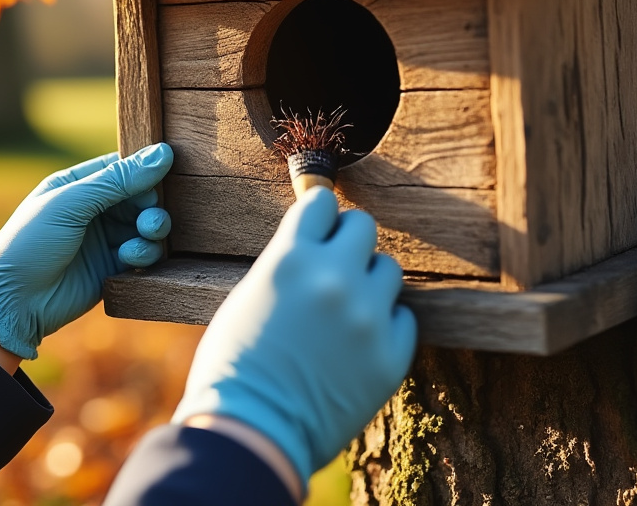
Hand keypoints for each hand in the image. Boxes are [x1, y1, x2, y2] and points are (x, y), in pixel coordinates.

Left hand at [0, 143, 173, 359]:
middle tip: (150, 218)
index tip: (168, 172)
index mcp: (77, 185)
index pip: (121, 168)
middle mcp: (93, 210)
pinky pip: (142, 254)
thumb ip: (117, 180)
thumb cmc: (31, 243)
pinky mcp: (112, 268)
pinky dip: (144, 254)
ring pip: (145, 226)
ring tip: (145, 236)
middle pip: (139, 197)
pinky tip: (129, 258)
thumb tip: (162, 154)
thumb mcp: (71, 203)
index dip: (145, 170)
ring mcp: (104, 240)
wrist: (13, 301)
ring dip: (152, 230)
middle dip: (151, 205)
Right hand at [171, 187, 416, 487]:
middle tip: (336, 267)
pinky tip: (358, 344)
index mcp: (290, 259)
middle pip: (364, 227)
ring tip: (346, 310)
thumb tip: (314, 247)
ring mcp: (368, 318)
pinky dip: (384, 326)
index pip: (323, 203)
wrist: (252, 432)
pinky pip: (403, 319)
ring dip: (369, 283)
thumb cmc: (233, 369)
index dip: (320, 215)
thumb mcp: (249, 297)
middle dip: (349, 242)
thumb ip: (286, 265)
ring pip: (389, 270)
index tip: (319, 227)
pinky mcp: (391, 356)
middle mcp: (334, 279)